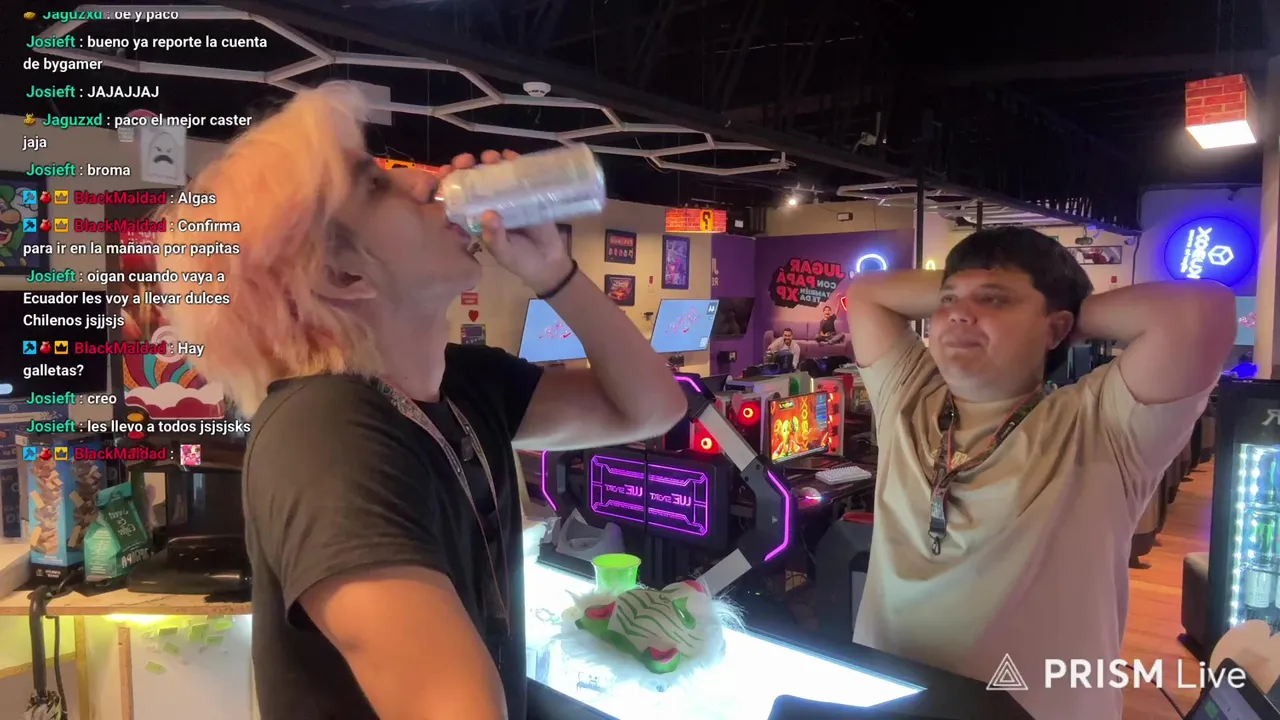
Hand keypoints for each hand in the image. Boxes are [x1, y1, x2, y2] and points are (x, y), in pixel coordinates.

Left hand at [438, 150, 573, 294]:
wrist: (548, 263)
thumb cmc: (520, 260)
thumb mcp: (504, 253)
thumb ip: (495, 237)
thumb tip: (488, 214)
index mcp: (477, 217)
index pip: (458, 196)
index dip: (450, 181)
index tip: (447, 170)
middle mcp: (489, 203)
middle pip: (474, 179)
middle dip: (468, 165)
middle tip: (468, 161)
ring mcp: (508, 196)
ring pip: (494, 173)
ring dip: (490, 161)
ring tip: (491, 158)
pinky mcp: (527, 193)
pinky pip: (519, 175)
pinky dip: (514, 163)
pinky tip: (511, 156)